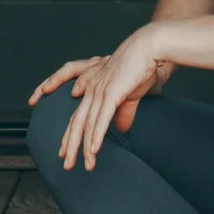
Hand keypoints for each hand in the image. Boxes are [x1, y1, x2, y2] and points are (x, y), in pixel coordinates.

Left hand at [30, 34, 168, 170]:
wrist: (148, 47)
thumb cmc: (141, 68)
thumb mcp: (131, 94)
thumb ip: (124, 112)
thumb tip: (121, 129)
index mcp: (93, 89)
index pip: (77, 117)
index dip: (69, 136)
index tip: (65, 153)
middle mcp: (91, 90)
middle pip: (76, 123)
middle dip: (70, 146)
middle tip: (66, 165)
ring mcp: (99, 91)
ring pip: (87, 125)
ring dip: (85, 148)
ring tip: (84, 165)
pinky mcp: (111, 93)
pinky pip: (101, 119)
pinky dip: (96, 136)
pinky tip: (93, 150)